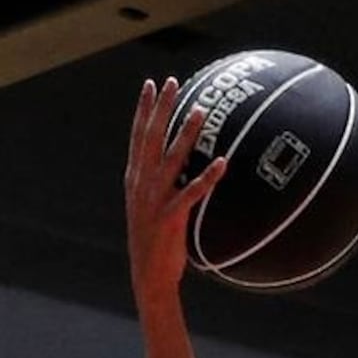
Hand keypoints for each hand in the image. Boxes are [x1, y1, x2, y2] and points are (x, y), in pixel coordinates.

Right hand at [123, 80, 225, 317]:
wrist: (149, 277)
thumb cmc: (154, 242)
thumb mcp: (149, 207)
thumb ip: (157, 183)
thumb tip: (176, 164)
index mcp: (135, 180)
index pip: (137, 137)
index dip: (142, 110)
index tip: (149, 85)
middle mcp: (142, 185)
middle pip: (151, 138)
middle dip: (161, 108)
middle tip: (171, 81)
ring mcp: (155, 200)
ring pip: (172, 158)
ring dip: (186, 133)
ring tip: (200, 111)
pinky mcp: (171, 218)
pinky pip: (192, 193)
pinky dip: (208, 177)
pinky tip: (222, 163)